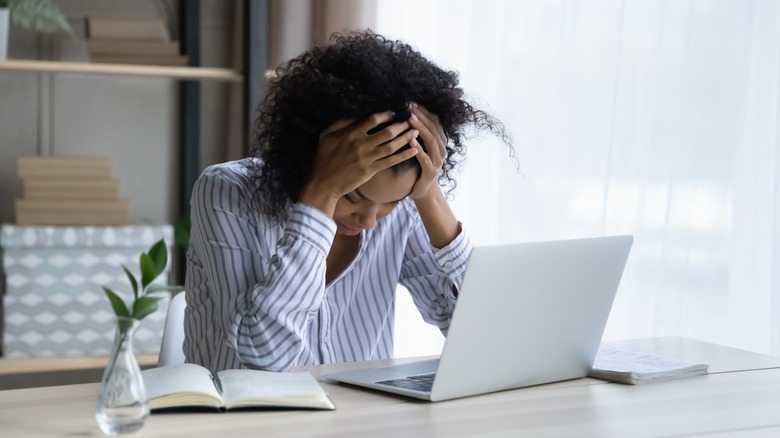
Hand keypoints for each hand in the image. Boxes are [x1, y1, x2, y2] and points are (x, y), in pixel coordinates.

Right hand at [300, 111, 419, 213]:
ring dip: (405, 138)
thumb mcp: (326, 136)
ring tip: (416, 132)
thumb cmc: (324, 158)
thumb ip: (340, 123)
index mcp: (351, 134)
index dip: (386, 115)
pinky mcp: (371, 170)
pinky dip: (404, 155)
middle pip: (387, 132)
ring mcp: (368, 158)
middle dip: (401, 125)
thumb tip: (355, 115)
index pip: (373, 120)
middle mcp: (362, 144)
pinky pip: (391, 161)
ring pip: (392, 146)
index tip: (394, 113)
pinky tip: (414, 150)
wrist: (324, 183)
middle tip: (411, 120)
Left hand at [407, 103, 447, 199]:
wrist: (423, 190)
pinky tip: (410, 141)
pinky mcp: (431, 171)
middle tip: (410, 107)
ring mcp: (438, 161)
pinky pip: (425, 159)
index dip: (425, 111)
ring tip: (410, 120)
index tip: (412, 102)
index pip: (435, 122)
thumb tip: (408, 115)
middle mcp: (442, 149)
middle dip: (422, 116)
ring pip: (431, 141)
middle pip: (434, 129)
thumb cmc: (420, 166)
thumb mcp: (422, 147)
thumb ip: (419, 134)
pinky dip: (418, 149)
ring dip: (421, 129)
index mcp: (440, 142)